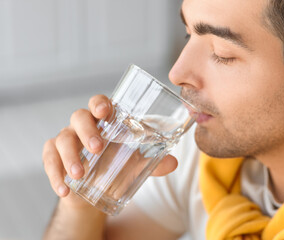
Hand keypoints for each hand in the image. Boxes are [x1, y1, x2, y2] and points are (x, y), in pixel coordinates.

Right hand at [42, 94, 177, 207]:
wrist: (97, 188)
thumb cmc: (117, 165)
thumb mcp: (137, 163)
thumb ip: (154, 162)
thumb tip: (173, 162)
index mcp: (104, 121)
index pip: (99, 103)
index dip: (100, 103)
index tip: (105, 110)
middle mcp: (84, 126)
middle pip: (79, 116)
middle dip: (87, 130)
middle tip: (98, 147)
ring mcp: (67, 140)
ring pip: (62, 138)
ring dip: (70, 155)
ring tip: (80, 174)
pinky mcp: (54, 157)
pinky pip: (48, 160)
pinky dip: (55, 174)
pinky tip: (64, 188)